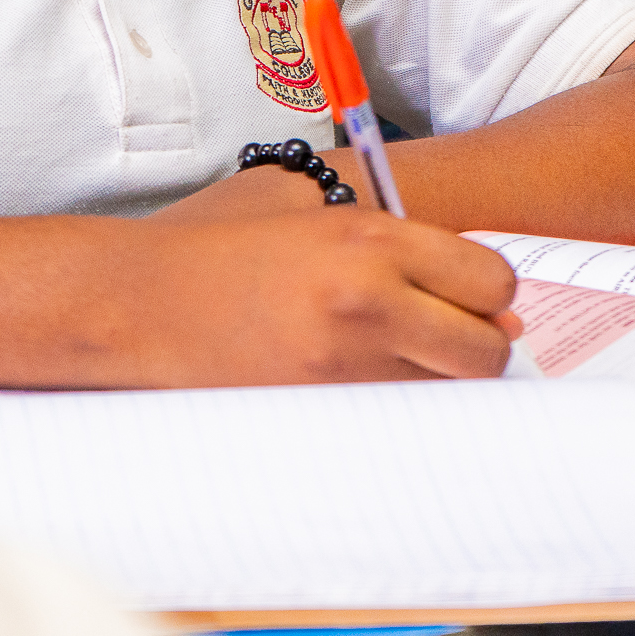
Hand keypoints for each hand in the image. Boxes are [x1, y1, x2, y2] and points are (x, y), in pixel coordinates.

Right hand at [123, 187, 521, 383]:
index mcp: (371, 237)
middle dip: (478, 345)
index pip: (491, 280)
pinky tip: (361, 383)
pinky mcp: (319, 408)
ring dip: (437, 381)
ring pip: (446, 393)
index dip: (488, 293)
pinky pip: (397, 420)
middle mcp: (369, 297)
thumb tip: (489, 301)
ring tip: (393, 358)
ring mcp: (345, 362)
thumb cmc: (225, 251)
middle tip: (444, 337)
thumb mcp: (312, 215)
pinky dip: (394, 406)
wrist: (143, 303)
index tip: (466, 296)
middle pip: (487, 349)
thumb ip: (401, 242)